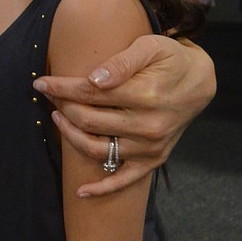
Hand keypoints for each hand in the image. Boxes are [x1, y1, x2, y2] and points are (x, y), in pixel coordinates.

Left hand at [33, 34, 215, 196]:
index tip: (40, 82)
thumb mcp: (150, 47)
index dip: (61, 88)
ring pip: (98, 150)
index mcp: (145, 95)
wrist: (201, 82)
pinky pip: (124, 181)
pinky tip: (81, 192)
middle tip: (50, 94)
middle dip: (62, 106)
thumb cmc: (171, 59)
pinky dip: (102, 189)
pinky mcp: (153, 160)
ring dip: (70, 136)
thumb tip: (93, 79)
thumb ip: (121, 63)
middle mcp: (148, 126)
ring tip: (57, 119)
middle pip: (88, 120)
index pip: (89, 93)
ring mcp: (150, 147)